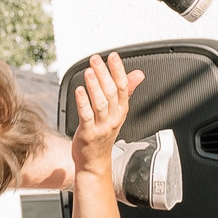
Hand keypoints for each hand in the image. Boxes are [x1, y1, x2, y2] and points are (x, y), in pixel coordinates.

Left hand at [70, 53, 145, 180]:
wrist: (94, 161)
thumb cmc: (103, 134)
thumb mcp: (117, 112)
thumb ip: (127, 91)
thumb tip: (138, 74)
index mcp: (121, 111)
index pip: (123, 88)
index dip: (119, 71)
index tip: (113, 56)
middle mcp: (113, 118)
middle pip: (112, 93)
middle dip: (105, 74)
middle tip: (96, 59)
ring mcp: (101, 126)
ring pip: (100, 103)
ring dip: (95, 86)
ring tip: (89, 72)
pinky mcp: (88, 134)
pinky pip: (86, 116)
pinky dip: (83, 103)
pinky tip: (79, 91)